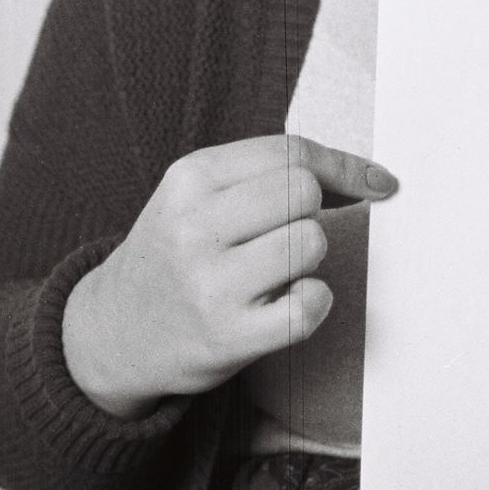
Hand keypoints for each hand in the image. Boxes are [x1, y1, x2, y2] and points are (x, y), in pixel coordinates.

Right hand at [62, 135, 397, 418]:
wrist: (112, 331)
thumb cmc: (177, 253)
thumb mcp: (199, 194)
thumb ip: (271, 174)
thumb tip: (373, 179)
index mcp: (190, 178)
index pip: (291, 152)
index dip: (344, 168)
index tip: (377, 184)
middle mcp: (194, 226)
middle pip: (304, 192)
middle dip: (311, 213)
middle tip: (282, 236)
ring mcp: (208, 284)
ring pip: (310, 243)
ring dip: (308, 258)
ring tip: (273, 272)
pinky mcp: (225, 337)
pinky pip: (308, 306)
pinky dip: (312, 303)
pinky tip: (286, 304)